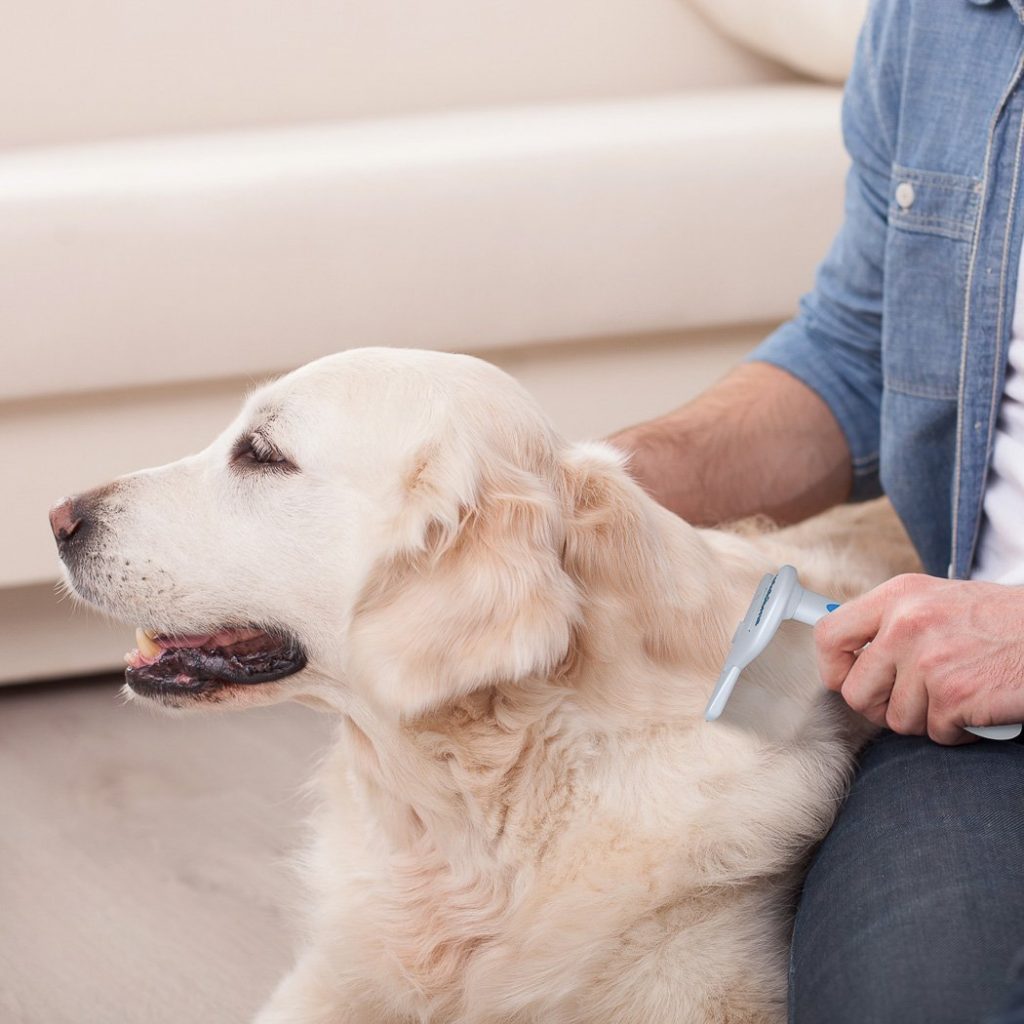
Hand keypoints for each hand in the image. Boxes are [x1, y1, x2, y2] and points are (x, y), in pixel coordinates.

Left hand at [814, 574, 1023, 743]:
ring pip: (898, 719)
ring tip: (957, 694)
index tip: (847, 679)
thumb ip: (894, 622)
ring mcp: (928, 661)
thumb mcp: (937, 601)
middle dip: (880, 708)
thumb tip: (853, 653)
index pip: (829, 636)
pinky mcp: (954, 696)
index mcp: (897, 596)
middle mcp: (905, 625)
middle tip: (909, 702)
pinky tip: (977, 706)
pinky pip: (937, 733)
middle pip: (856, 692)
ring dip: (927, 718)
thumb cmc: (1000, 621)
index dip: (834, 668)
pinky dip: (958, 729)